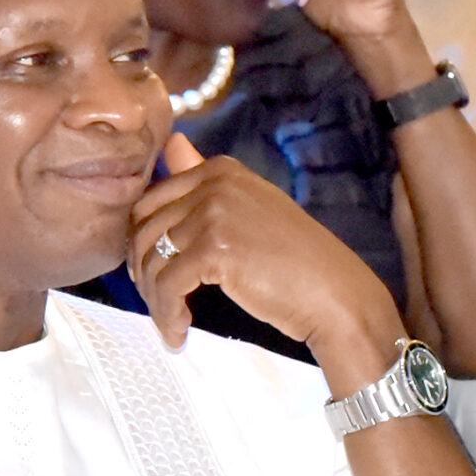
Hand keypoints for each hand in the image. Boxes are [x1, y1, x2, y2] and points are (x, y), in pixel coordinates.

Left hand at [128, 133, 405, 382]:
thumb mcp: (248, 208)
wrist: (333, 293)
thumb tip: (172, 142)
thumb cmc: (295, 258)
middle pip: (143, 229)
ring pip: (152, 261)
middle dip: (143, 272)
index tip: (153, 272)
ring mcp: (213, 213)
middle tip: (158, 302)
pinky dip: (168, 315)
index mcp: (220, 169)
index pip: (150, 201)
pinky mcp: (213, 250)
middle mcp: (214, 183)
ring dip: (156, 301)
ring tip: (172, 324)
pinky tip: (180, 332)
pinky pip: (168, 286)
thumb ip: (203, 178)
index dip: (142, 242)